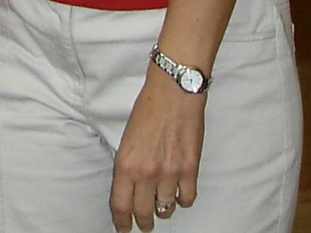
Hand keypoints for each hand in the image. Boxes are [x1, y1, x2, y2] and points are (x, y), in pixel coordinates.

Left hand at [109, 69, 205, 231]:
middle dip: (142, 222)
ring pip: (166, 208)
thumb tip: (129, 187)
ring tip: (161, 206)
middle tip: (143, 224)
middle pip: (143, 213)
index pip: (120, 205)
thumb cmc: (148, 108)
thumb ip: (128, 165)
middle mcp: (147, 173)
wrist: (173, 91)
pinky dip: (182, 199)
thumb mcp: (127, 138)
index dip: (121, 221)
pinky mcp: (190, 170)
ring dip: (163, 210)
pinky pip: (187, 199)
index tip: (123, 228)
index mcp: (126, 163)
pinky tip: (179, 192)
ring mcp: (170, 173)